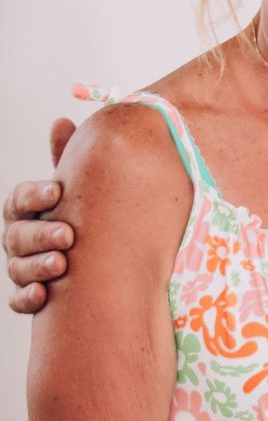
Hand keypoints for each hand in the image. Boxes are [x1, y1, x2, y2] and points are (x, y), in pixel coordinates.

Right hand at [3, 118, 75, 312]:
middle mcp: (18, 238)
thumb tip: (61, 121)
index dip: (34, 195)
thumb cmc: (81, 215)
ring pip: (17, 267)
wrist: (97, 261)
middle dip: (41, 234)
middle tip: (68, 235)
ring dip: (37, 266)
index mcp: (26, 209)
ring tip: (61, 265)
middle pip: (17, 235)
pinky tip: (43, 294)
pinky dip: (28, 298)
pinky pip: (18, 300)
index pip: (19, 199)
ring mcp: (20, 267)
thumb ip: (67, 161)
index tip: (57, 191)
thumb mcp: (77, 189)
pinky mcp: (28, 296)